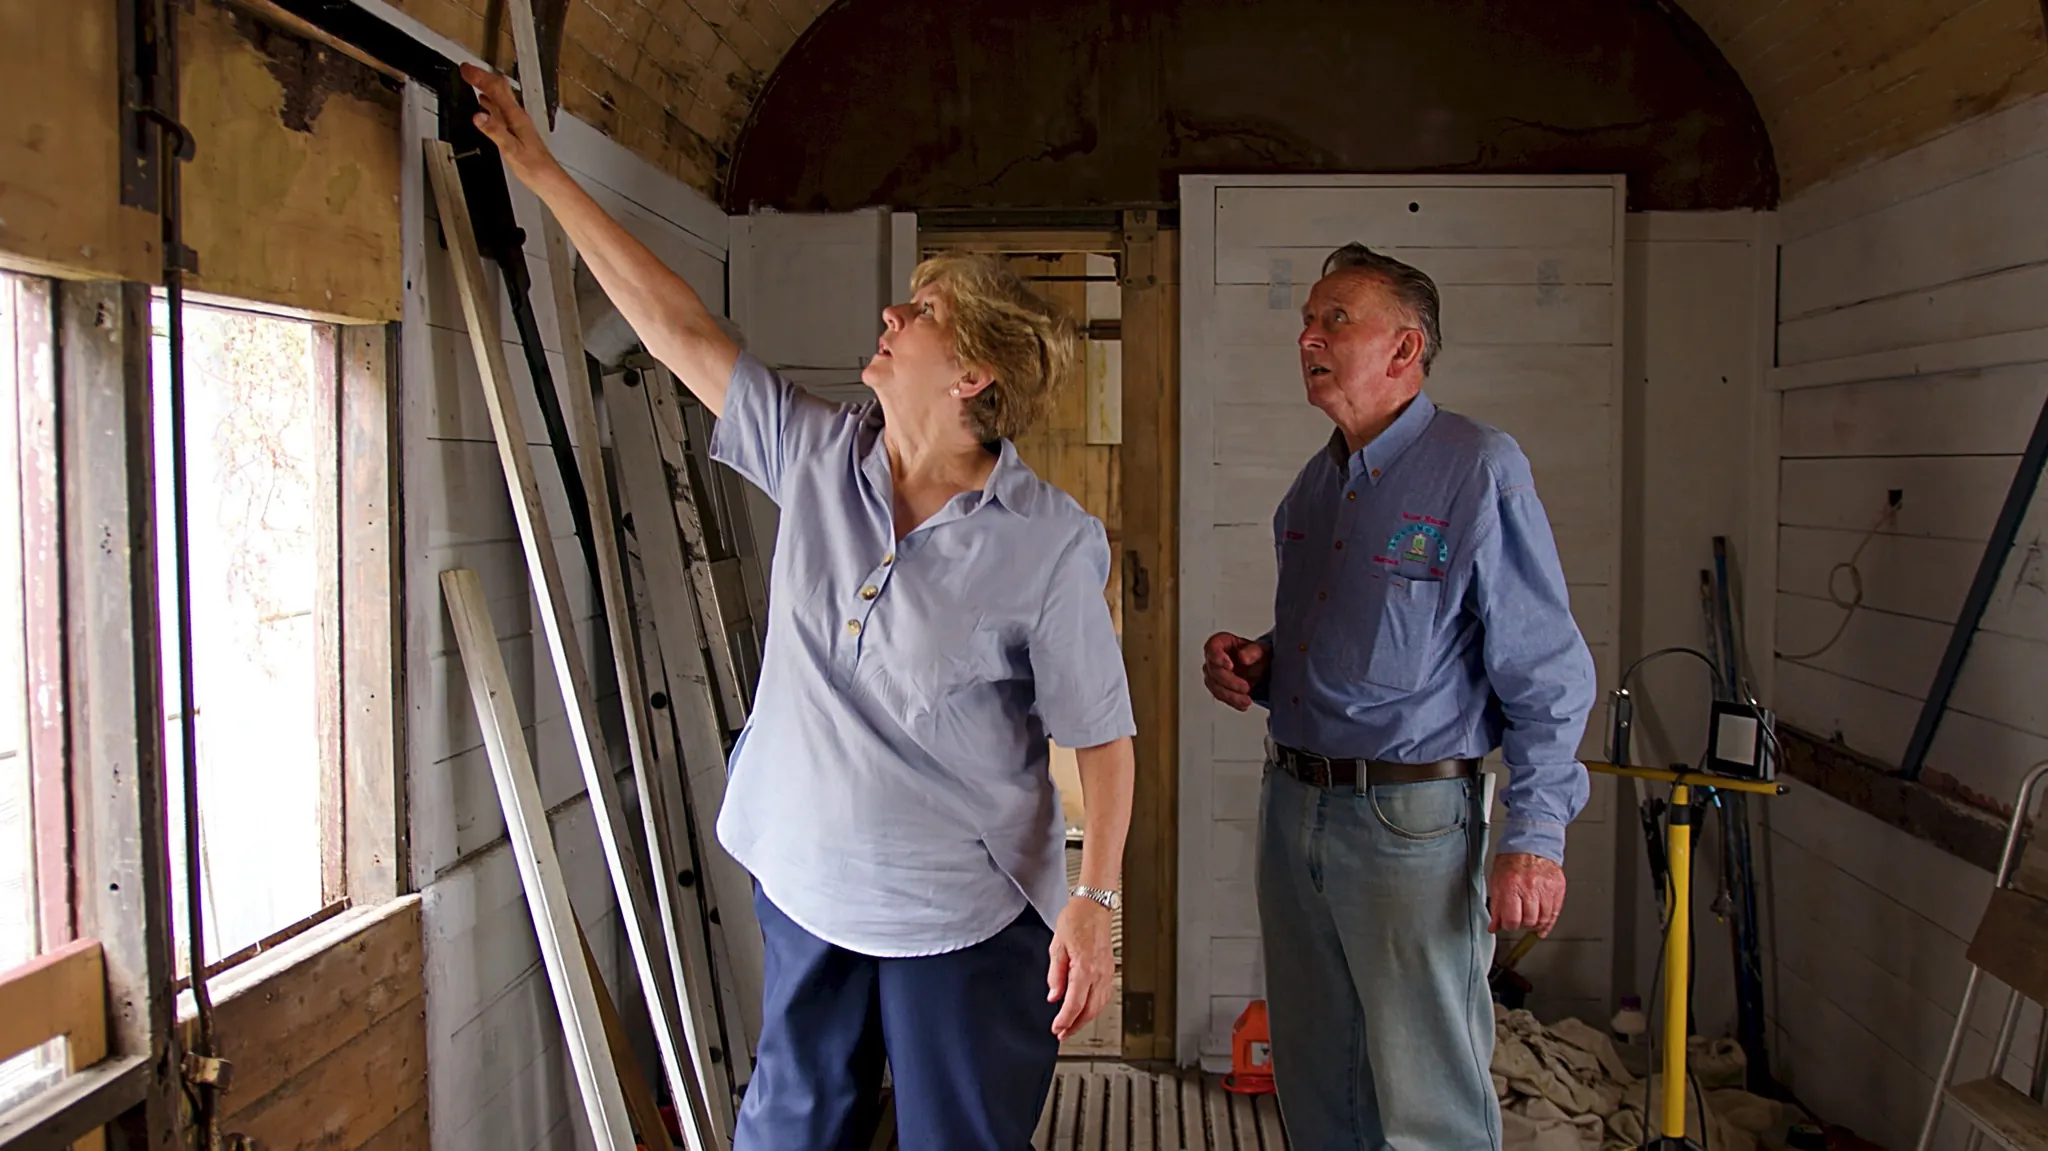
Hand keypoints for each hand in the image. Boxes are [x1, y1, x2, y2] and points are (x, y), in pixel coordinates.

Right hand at [458, 62, 562, 187]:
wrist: (548, 179)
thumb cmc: (534, 167)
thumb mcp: (510, 149)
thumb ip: (494, 131)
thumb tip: (479, 116)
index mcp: (516, 117)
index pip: (496, 89)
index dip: (479, 77)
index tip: (465, 69)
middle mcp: (518, 117)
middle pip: (499, 88)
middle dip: (482, 76)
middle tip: (466, 70)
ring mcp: (518, 123)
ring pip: (500, 97)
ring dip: (485, 87)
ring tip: (473, 80)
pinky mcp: (517, 131)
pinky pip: (501, 110)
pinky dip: (490, 103)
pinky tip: (485, 106)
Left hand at [1046, 897, 1114, 1039]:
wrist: (1094, 905)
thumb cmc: (1076, 919)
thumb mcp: (1057, 946)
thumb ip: (1055, 975)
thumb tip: (1054, 995)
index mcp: (1084, 969)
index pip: (1074, 1004)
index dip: (1064, 1021)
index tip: (1056, 1029)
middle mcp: (1099, 974)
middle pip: (1089, 1011)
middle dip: (1075, 1026)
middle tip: (1062, 1033)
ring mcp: (1107, 972)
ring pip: (1099, 1006)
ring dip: (1085, 1019)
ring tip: (1072, 1025)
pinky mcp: (1109, 969)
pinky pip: (1105, 996)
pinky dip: (1095, 1008)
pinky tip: (1087, 1009)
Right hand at [1203, 632, 1270, 710]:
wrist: (1260, 668)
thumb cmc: (1256, 655)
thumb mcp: (1260, 650)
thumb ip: (1252, 652)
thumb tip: (1242, 658)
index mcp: (1221, 642)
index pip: (1212, 647)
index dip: (1218, 657)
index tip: (1230, 666)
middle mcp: (1213, 658)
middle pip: (1214, 671)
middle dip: (1229, 681)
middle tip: (1245, 687)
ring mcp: (1213, 673)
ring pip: (1215, 686)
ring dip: (1231, 695)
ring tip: (1246, 700)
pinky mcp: (1216, 686)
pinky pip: (1220, 696)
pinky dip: (1232, 701)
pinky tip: (1242, 703)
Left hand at [1488, 852, 1566, 935]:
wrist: (1531, 843)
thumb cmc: (1512, 860)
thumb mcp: (1496, 881)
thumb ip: (1496, 906)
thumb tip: (1494, 926)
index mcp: (1512, 886)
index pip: (1512, 919)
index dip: (1509, 926)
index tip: (1508, 924)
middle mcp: (1531, 888)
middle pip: (1529, 921)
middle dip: (1522, 924)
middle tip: (1519, 920)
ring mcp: (1546, 889)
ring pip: (1543, 919)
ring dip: (1535, 924)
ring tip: (1529, 921)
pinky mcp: (1558, 889)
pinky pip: (1556, 912)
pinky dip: (1549, 922)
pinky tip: (1543, 926)